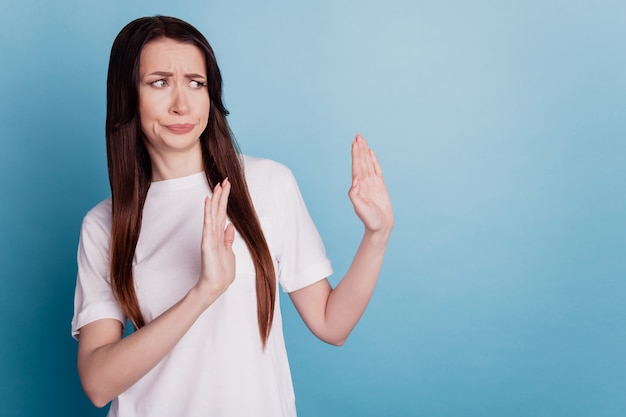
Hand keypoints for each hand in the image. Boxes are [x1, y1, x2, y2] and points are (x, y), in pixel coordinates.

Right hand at [197, 178, 235, 299]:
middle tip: (224, 180)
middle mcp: (213, 233)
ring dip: (215, 199)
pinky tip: (207, 201)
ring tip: (217, 186)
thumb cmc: (221, 271)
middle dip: (221, 195)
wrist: (215, 285)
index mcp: (219, 234)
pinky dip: (208, 212)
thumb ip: (227, 238)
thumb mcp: (228, 251)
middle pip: (217, 210)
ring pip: (212, 213)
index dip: (224, 200)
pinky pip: (208, 224)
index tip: (227, 186)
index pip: (222, 213)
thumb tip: (230, 226)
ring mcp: (209, 236)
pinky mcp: (207, 242)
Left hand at [348, 134, 393, 234]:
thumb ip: (354, 194)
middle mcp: (364, 183)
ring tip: (362, 140)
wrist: (380, 228)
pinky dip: (374, 161)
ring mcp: (372, 183)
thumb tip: (355, 179)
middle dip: (359, 148)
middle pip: (361, 162)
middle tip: (358, 135)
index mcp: (358, 186)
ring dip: (364, 152)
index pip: (356, 166)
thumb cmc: (369, 220)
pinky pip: (376, 170)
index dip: (355, 154)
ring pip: (368, 163)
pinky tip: (371, 153)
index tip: (354, 143)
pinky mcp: (380, 186)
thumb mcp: (359, 208)